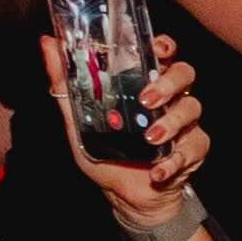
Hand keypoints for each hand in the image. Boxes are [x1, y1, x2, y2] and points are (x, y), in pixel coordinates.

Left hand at [50, 32, 212, 227]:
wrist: (124, 196)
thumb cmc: (104, 154)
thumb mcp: (77, 119)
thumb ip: (64, 83)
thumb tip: (47, 43)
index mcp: (144, 83)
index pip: (161, 52)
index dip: (163, 45)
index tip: (156, 48)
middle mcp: (168, 98)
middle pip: (184, 73)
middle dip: (168, 82)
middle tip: (146, 98)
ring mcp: (184, 124)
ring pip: (191, 108)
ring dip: (171, 121)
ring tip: (150, 138)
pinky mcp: (194, 150)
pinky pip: (194, 148)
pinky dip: (174, 161)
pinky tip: (157, 171)